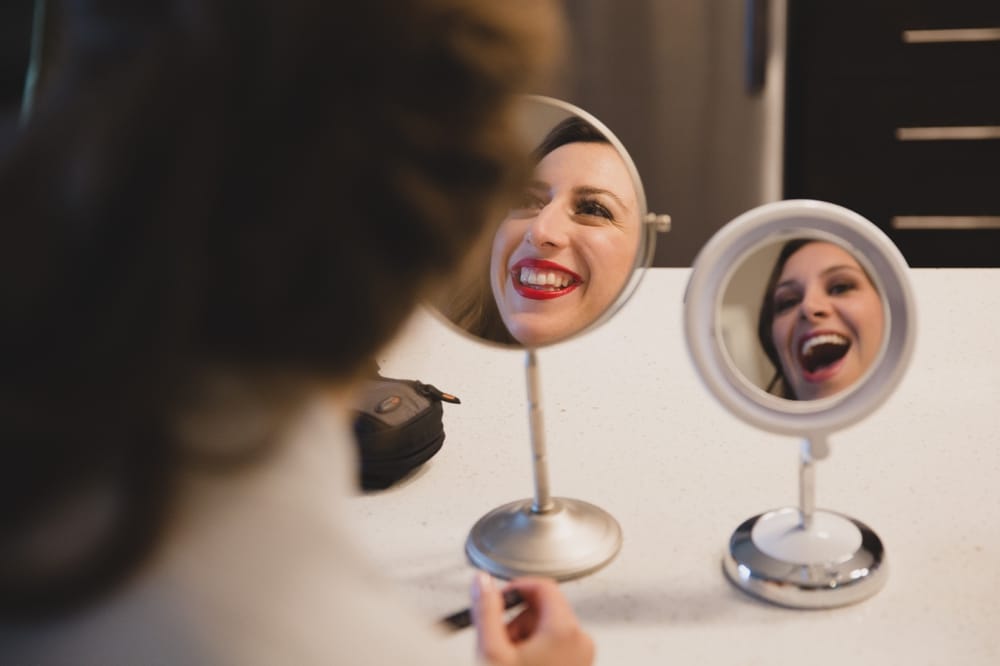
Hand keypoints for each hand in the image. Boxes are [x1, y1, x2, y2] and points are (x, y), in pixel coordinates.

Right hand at [471, 572, 593, 665]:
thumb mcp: (492, 650)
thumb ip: (486, 610)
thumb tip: (482, 581)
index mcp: (565, 630)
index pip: (543, 585)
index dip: (516, 588)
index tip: (498, 598)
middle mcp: (581, 640)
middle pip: (544, 606)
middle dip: (516, 619)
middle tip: (500, 640)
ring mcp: (583, 655)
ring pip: (548, 626)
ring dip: (524, 636)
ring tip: (510, 658)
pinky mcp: (579, 665)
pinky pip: (556, 643)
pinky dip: (536, 648)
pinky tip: (521, 663)